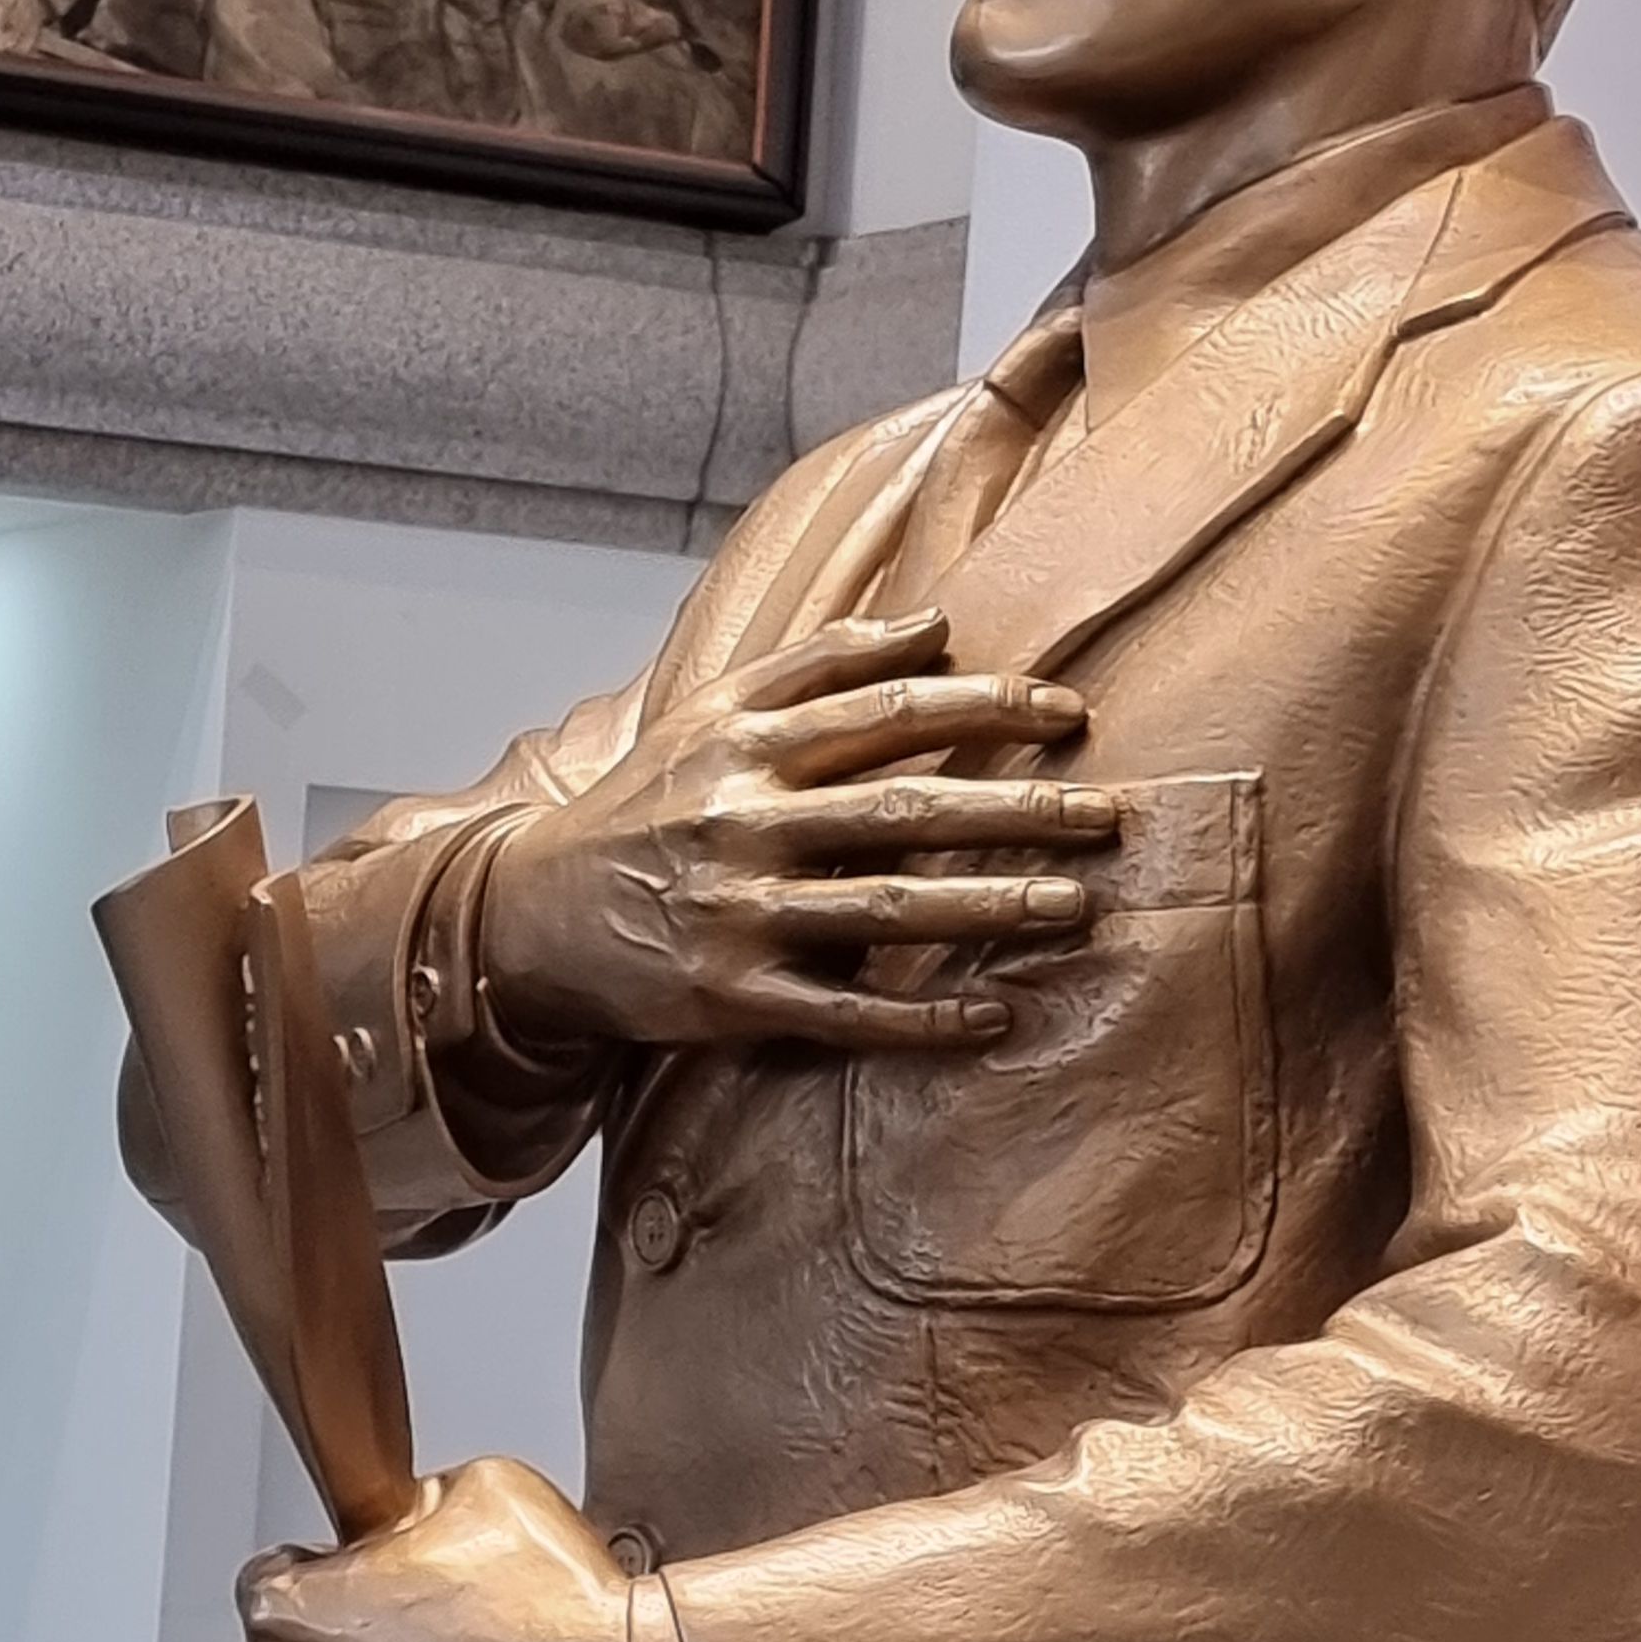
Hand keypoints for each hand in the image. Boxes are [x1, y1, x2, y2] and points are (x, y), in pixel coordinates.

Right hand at [482, 607, 1118, 1055]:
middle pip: (906, 810)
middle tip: (1110, 814)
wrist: (530, 913)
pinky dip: (922, 1018)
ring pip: (886, 909)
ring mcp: (736, 914)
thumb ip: (824, 662)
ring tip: (1078, 905)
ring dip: (990, 907)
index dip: (986, 707)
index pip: (889, 713)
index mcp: (749, 746)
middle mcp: (744, 823)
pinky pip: (843, 1011)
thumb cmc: (649, 803)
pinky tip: (992, 1017)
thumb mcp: (715, 712)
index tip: (1069, 713)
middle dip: (1018, 810)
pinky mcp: (728, 997)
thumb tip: (940, 623)